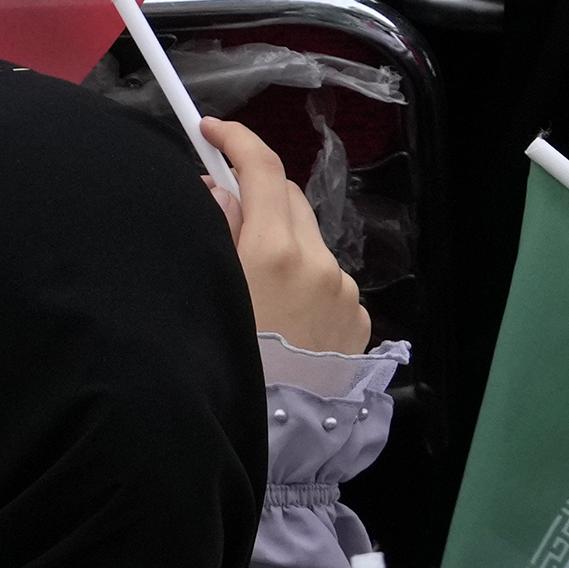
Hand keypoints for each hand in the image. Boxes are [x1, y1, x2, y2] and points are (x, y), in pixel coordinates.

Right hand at [207, 119, 365, 357]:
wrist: (277, 438)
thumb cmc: (229, 364)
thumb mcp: (209, 291)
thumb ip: (215, 230)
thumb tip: (218, 190)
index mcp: (276, 250)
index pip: (261, 168)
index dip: (235, 140)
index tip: (211, 129)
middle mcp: (320, 264)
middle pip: (288, 200)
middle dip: (258, 194)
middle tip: (224, 210)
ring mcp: (345, 294)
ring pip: (309, 243)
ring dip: (282, 243)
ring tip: (254, 284)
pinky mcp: (359, 322)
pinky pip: (328, 282)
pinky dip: (305, 281)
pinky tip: (283, 317)